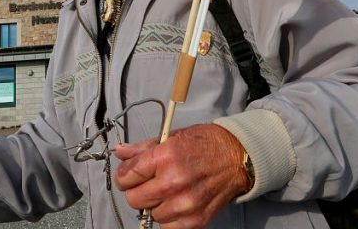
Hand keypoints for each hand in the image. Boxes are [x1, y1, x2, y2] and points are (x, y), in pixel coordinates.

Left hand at [114, 124, 250, 228]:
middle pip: (134, 199)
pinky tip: (176, 203)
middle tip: (147, 184)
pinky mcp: (196, 220)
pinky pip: (167, 227)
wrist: (237, 158)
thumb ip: (142, 149)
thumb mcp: (171, 137)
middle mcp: (174, 182)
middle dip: (136, 191)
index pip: (127, 176)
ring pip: (150, 215)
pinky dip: (168, 218)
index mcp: (165, 157)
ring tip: (167, 192)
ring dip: (154, 205)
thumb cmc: (206, 145)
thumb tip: (120, 152)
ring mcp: (185, 203)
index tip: (128, 175)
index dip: (124, 175)